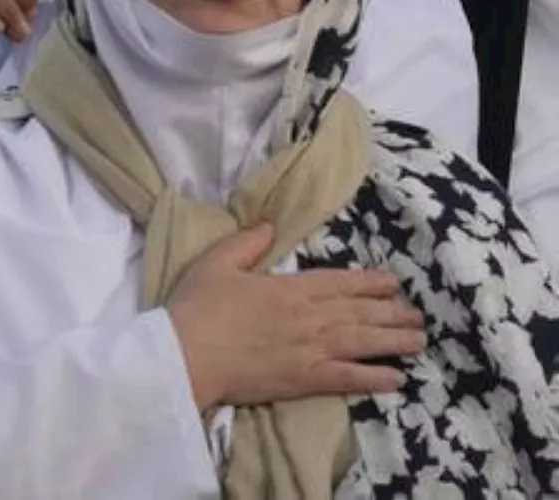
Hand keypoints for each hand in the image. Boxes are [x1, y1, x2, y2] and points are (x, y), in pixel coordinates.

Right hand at [167, 224, 426, 412]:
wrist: (186, 356)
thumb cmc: (198, 308)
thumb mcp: (216, 263)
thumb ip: (246, 243)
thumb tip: (269, 226)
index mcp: (289, 287)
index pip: (339, 282)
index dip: (369, 283)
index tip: (392, 283)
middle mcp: (309, 317)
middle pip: (360, 312)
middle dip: (391, 312)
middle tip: (417, 314)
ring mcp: (311, 350)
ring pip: (363, 342)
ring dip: (394, 341)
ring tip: (419, 340)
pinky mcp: (304, 379)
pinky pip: (349, 378)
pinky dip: (374, 378)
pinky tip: (396, 379)